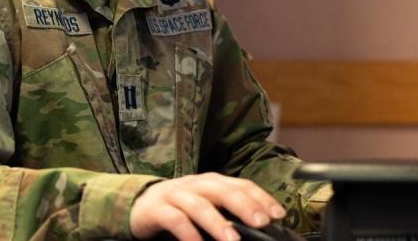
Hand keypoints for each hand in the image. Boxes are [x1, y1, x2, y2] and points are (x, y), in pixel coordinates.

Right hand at [129, 172, 285, 240]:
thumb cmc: (179, 207)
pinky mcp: (157, 209)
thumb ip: (228, 211)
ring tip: (233, 239)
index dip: (260, 197)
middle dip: (245, 205)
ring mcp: (175, 194)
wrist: (138, 203)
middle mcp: (195, 184)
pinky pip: (175, 220)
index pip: (240, 185)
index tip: (278, 215)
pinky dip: (188, 234)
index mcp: (211, 182)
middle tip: (262, 222)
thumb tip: (260, 225)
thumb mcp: (206, 204)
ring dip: (217, 222)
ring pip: (199, 205)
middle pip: (223, 190)